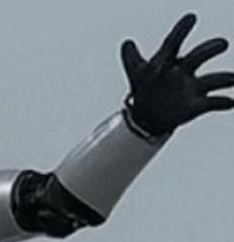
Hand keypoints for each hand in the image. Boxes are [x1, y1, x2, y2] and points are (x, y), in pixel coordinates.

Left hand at [121, 13, 233, 135]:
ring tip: (233, 78)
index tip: (191, 17)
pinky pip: (211, 103)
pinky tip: (231, 102)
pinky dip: (221, 102)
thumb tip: (127, 43)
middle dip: (209, 50)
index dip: (180, 31)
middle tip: (223, 43)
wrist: (149, 115)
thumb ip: (131, 58)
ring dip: (224, 79)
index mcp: (168, 62)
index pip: (173, 44)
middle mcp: (184, 72)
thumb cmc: (145, 89)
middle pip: (197, 58)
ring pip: (211, 80)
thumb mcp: (136, 73)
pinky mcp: (195, 106)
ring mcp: (191, 88)